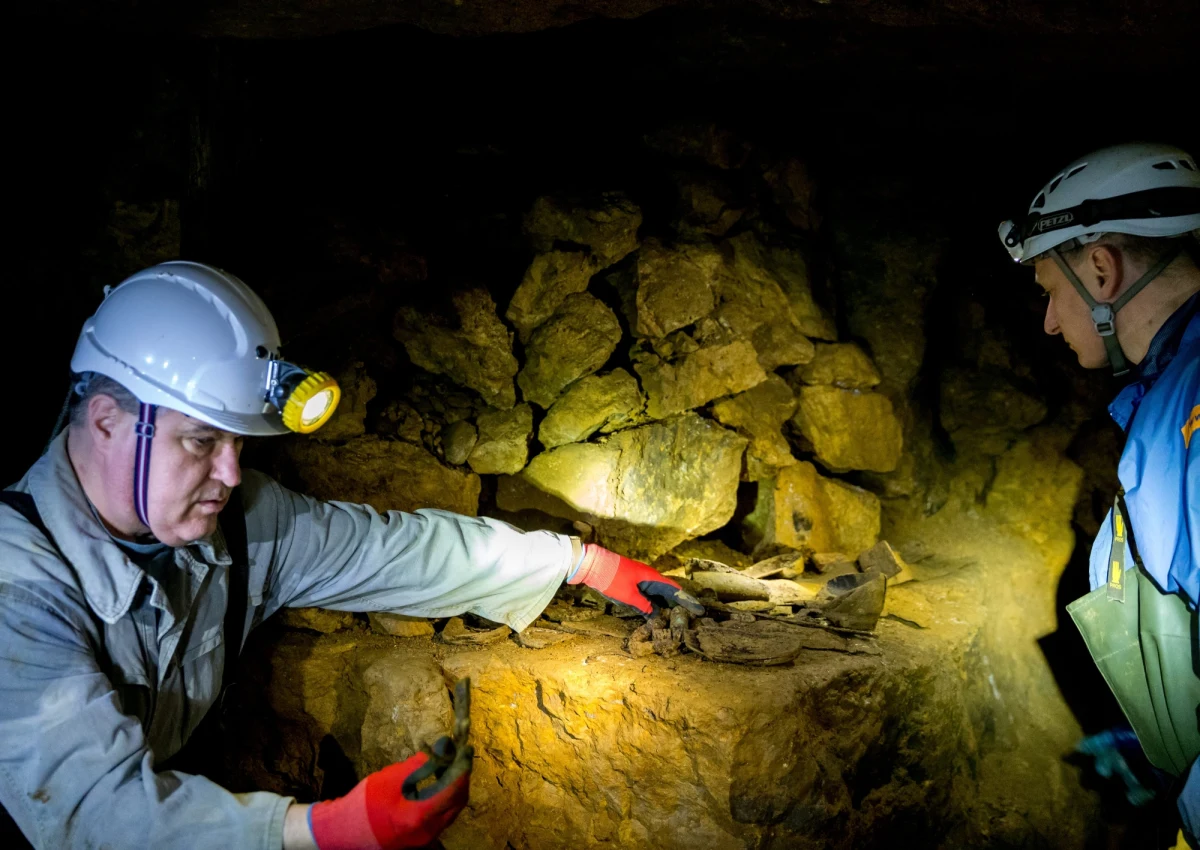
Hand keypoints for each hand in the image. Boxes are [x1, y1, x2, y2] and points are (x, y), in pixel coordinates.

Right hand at [307, 744, 471, 849]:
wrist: (345, 831)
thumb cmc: (365, 803)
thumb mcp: (390, 778)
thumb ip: (420, 764)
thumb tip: (443, 747)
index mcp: (419, 817)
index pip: (453, 790)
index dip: (462, 767)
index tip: (465, 749)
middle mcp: (428, 832)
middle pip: (457, 802)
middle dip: (461, 777)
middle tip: (460, 755)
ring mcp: (426, 838)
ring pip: (451, 810)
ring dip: (454, 787)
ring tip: (449, 765)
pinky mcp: (422, 838)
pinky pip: (442, 816)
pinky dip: (444, 798)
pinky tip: (438, 782)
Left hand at [568, 544, 703, 614]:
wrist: (591, 564)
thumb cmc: (611, 578)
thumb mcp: (628, 595)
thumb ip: (643, 605)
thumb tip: (655, 613)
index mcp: (651, 576)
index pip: (673, 588)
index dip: (684, 598)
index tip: (695, 607)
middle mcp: (647, 574)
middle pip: (664, 590)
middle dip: (673, 602)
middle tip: (682, 616)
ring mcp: (637, 576)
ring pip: (653, 591)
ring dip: (660, 602)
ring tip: (668, 616)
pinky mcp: (629, 579)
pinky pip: (644, 590)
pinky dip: (649, 599)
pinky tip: (649, 608)